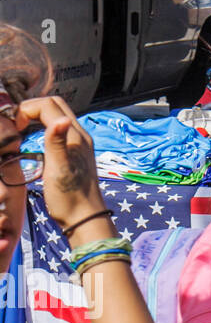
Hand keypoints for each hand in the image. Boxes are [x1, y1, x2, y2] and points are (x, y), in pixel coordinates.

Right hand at [18, 96, 107, 234]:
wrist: (85, 216)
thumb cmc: (69, 196)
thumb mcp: (59, 169)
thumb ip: (57, 143)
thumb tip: (61, 119)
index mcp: (75, 136)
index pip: (49, 106)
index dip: (27, 109)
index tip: (13, 125)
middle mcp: (79, 135)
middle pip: (55, 106)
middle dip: (32, 108)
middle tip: (15, 124)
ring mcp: (79, 143)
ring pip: (57, 116)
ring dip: (37, 116)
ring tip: (20, 130)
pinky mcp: (75, 152)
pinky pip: (59, 129)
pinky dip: (43, 126)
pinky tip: (33, 140)